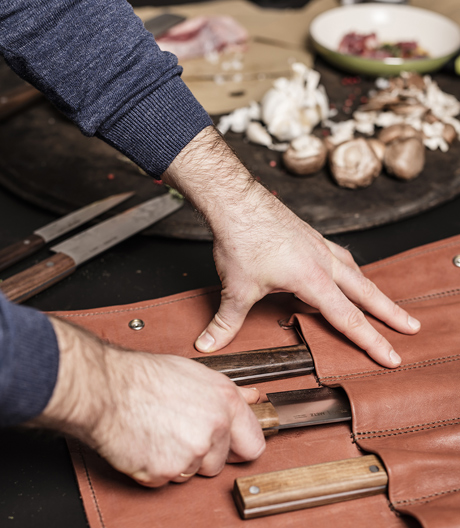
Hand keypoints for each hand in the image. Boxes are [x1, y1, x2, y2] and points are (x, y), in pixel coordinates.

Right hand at [28, 317, 264, 486]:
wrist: (106, 388)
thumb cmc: (144, 376)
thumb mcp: (194, 373)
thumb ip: (227, 393)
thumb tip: (252, 397)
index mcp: (224, 401)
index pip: (254, 443)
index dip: (240, 447)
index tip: (232, 447)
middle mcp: (213, 427)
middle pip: (219, 463)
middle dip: (203, 455)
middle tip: (180, 433)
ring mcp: (191, 452)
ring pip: (192, 473)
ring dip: (178, 461)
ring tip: (160, 432)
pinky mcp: (165, 472)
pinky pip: (166, 481)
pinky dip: (155, 468)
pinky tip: (147, 442)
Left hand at [162, 126, 420, 368]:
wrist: (236, 199)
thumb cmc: (241, 237)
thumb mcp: (236, 287)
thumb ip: (226, 321)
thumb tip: (209, 344)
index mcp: (312, 279)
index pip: (348, 318)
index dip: (372, 342)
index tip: (391, 357)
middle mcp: (322, 261)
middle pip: (366, 292)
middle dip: (391, 314)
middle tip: (411, 327)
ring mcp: (318, 245)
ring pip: (356, 271)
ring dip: (372, 289)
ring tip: (384, 303)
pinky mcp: (310, 236)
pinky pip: (339, 255)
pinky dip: (349, 268)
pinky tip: (345, 271)